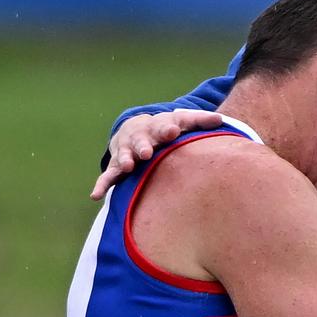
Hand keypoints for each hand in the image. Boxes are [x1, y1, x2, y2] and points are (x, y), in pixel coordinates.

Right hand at [90, 110, 223, 199]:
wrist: (136, 128)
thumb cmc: (167, 128)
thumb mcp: (182, 122)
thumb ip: (200, 121)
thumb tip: (220, 120)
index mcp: (157, 128)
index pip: (163, 127)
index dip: (167, 129)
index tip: (172, 131)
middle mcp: (139, 139)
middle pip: (140, 141)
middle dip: (143, 146)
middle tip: (147, 152)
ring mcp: (126, 152)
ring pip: (124, 156)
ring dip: (125, 161)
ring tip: (128, 166)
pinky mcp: (117, 166)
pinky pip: (108, 176)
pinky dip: (102, 185)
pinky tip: (95, 195)